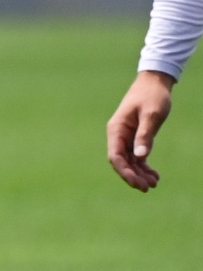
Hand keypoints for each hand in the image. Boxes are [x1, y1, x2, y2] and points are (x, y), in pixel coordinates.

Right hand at [109, 70, 175, 191]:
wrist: (154, 82)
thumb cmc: (152, 96)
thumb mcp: (151, 115)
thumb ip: (145, 136)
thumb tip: (141, 157)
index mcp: (116, 129)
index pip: (115, 156)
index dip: (125, 171)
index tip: (137, 183)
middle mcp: (118, 135)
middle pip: (121, 162)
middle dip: (133, 176)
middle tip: (148, 188)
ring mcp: (126, 137)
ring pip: (129, 161)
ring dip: (139, 173)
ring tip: (154, 183)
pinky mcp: (135, 136)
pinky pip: (136, 156)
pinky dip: (144, 166)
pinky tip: (154, 175)